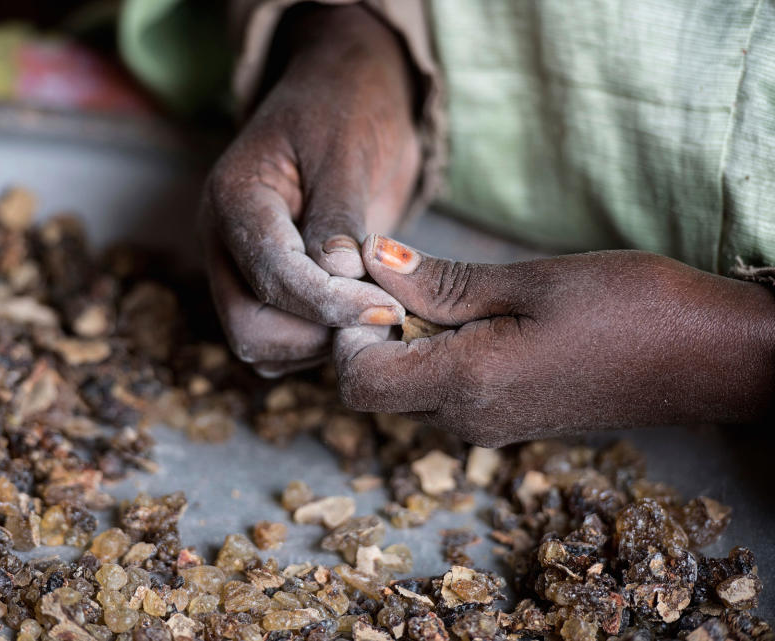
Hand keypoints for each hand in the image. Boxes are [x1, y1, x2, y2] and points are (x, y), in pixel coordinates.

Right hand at [202, 5, 419, 376]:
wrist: (344, 94)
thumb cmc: (347, 108)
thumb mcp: (347, 150)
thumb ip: (338, 216)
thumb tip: (339, 275)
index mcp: (235, 199)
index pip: (271, 275)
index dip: (330, 302)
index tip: (390, 307)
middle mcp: (225, 242)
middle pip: (250, 327)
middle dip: (318, 332)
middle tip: (382, 313)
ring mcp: (241, 269)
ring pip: (261, 345)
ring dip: (320, 344)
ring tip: (375, 309)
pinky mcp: (265, 289)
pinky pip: (280, 344)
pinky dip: (318, 344)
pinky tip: (358, 314)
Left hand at [336, 235, 774, 445]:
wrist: (707, 356)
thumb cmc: (629, 307)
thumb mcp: (527, 281)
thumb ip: (440, 282)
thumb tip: (369, 260)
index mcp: (467, 386)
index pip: (357, 379)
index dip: (348, 328)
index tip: (370, 276)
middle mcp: (468, 420)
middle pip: (375, 387)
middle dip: (370, 331)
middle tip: (398, 272)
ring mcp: (488, 428)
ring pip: (407, 390)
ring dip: (404, 340)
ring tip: (436, 287)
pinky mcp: (506, 421)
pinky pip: (442, 394)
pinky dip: (434, 354)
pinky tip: (467, 313)